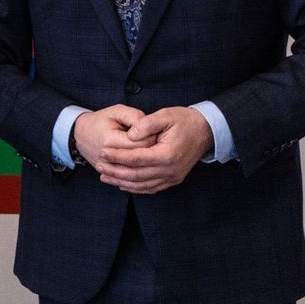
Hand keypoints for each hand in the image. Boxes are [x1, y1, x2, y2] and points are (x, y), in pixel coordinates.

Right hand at [72, 104, 152, 170]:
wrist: (81, 134)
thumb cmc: (101, 121)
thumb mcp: (117, 111)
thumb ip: (135, 117)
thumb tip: (150, 129)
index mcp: (110, 140)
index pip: (143, 143)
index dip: (152, 136)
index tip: (152, 131)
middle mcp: (108, 158)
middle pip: (141, 158)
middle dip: (151, 148)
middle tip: (151, 139)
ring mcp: (108, 168)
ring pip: (137, 169)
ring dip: (144, 159)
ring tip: (144, 149)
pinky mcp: (109, 174)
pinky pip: (130, 176)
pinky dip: (137, 168)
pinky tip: (139, 159)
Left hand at [96, 106, 212, 194]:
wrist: (206, 130)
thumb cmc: (184, 121)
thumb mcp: (165, 115)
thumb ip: (146, 124)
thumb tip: (130, 135)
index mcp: (167, 155)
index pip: (135, 159)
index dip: (117, 156)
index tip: (102, 152)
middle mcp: (170, 170)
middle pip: (136, 175)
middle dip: (115, 171)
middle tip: (99, 165)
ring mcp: (172, 177)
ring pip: (142, 185)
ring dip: (122, 181)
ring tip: (105, 176)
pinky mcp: (173, 179)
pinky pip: (151, 188)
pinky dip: (135, 187)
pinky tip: (122, 183)